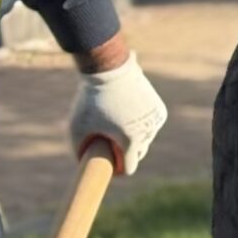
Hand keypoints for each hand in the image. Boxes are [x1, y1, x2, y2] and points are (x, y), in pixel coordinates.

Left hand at [69, 51, 168, 174]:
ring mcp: (156, 121)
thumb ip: (78, 149)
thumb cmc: (91, 99)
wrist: (109, 69)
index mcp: (131, 141)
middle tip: (110, 141)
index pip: (129, 168)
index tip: (107, 162)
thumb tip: (81, 162)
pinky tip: (130, 115)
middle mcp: (148, 133)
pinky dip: (142, 125)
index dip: (117, 168)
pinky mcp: (159, 110)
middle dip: (125, 151)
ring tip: (118, 124)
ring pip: (146, 139)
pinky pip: (151, 126)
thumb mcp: (77, 127)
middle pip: (138, 153)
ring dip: (134, 137)